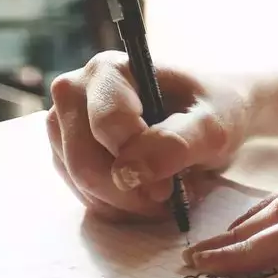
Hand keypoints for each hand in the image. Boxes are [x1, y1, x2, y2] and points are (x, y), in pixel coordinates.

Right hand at [46, 52, 249, 219]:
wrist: (209, 121)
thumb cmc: (213, 113)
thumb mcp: (211, 127)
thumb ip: (175, 143)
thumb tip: (128, 172)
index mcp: (108, 70)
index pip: (106, 125)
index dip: (139, 162)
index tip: (171, 184)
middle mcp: (75, 92)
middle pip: (84, 162)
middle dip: (129, 191)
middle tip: (168, 195)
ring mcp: (65, 126)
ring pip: (81, 184)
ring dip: (126, 202)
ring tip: (163, 190)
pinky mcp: (67, 156)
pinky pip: (83, 196)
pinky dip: (118, 206)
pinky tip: (145, 194)